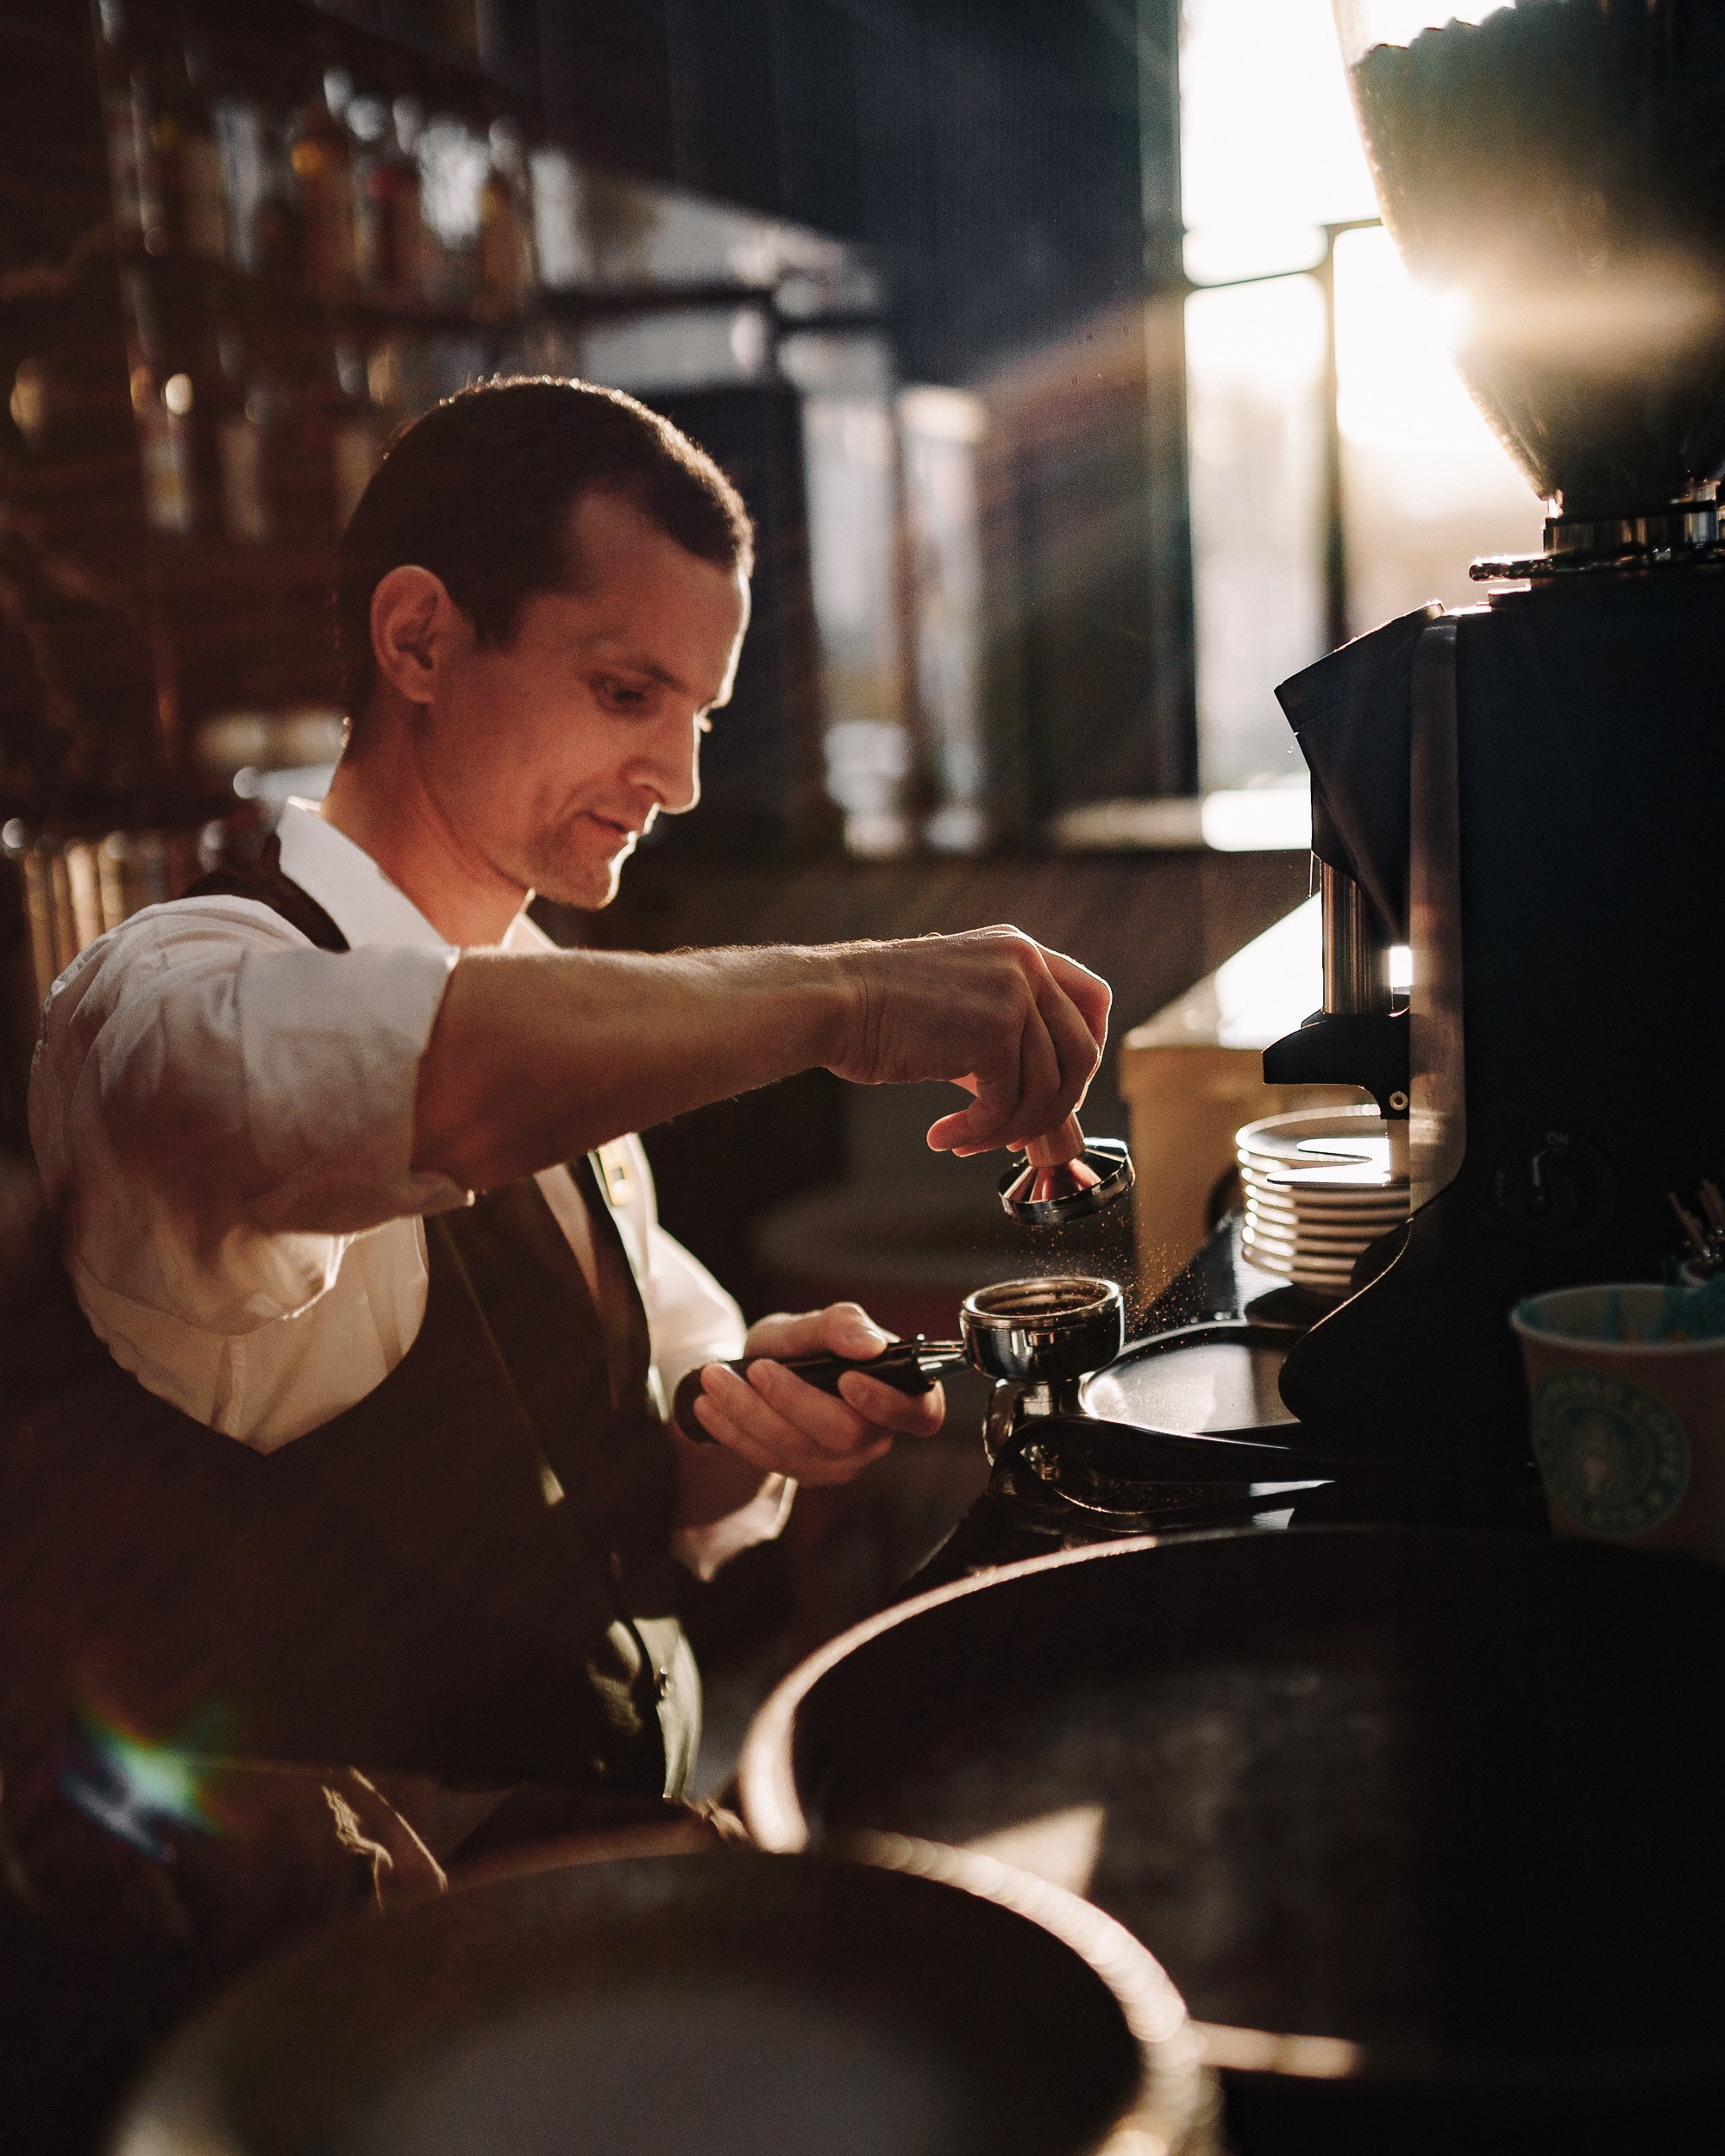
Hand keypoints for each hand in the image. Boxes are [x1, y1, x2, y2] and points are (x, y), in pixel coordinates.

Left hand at [686, 1301, 943, 1486]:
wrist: (760, 1372)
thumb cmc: (802, 1346)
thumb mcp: (814, 1324)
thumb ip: (840, 1325)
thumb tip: (870, 1344)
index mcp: (899, 1396)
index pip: (920, 1414)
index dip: (888, 1404)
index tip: (847, 1379)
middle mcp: (875, 1437)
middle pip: (844, 1434)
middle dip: (794, 1400)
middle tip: (757, 1368)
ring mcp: (838, 1463)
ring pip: (796, 1449)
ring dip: (749, 1412)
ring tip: (714, 1377)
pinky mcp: (801, 1474)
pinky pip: (766, 1460)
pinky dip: (732, 1429)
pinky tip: (707, 1405)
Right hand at [827, 925, 1109, 1157]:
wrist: (834, 1002)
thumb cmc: (881, 1012)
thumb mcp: (961, 1010)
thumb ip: (1008, 1042)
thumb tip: (1051, 1110)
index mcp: (1020, 950)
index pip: (1094, 998)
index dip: (1089, 1051)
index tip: (1063, 1087)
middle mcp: (1026, 963)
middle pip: (1082, 1052)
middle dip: (1055, 1106)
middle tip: (1014, 1133)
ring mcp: (1013, 993)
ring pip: (1046, 1088)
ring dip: (1006, 1129)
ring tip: (967, 1142)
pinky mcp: (993, 1031)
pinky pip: (1006, 1103)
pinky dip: (979, 1132)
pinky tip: (946, 1136)